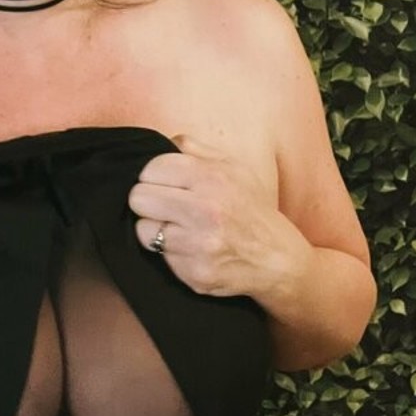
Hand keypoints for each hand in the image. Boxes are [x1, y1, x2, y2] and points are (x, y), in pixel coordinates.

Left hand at [127, 134, 312, 302]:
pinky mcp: (194, 273)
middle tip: (166, 207)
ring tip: (180, 229)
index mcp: (212, 178)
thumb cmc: (252, 210)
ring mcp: (198, 244)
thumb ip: (196, 150)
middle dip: (149, 202)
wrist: (277, 259)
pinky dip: (170, 253)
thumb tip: (165, 141)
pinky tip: (191, 248)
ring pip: (143, 230)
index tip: (164, 184)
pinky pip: (159, 257)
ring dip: (156, 230)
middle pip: (138, 198)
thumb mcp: (234, 169)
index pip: (150, 168)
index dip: (153, 176)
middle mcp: (205, 210)